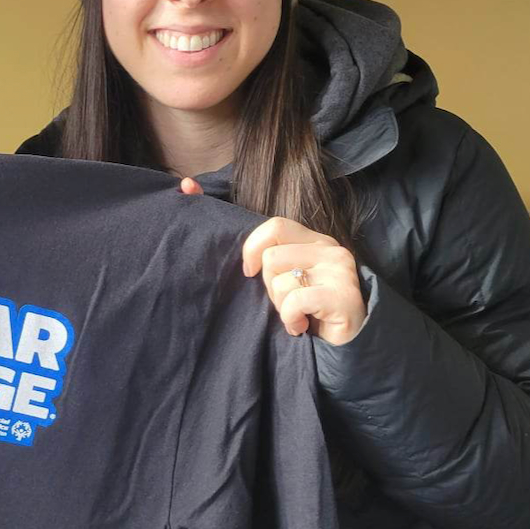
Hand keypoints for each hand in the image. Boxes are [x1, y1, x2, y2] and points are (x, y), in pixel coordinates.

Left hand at [178, 179, 365, 344]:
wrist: (344, 343)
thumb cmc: (304, 306)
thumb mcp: (278, 274)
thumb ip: (250, 246)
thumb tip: (185, 185)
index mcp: (312, 239)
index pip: (274, 226)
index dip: (252, 249)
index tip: (248, 272)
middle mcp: (329, 248)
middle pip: (272, 257)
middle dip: (269, 287)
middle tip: (284, 302)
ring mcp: (339, 270)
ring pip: (280, 280)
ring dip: (280, 306)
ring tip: (296, 315)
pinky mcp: (344, 295)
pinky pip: (295, 301)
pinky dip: (291, 319)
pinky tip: (301, 327)